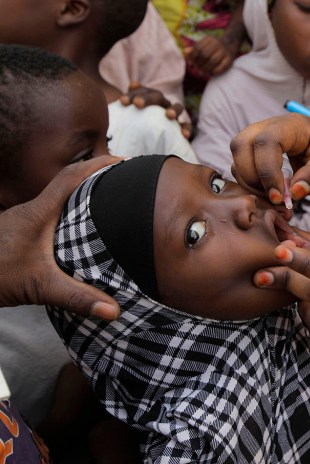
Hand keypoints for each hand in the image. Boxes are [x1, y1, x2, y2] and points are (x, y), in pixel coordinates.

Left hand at [0, 156, 120, 319]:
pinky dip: (71, 212)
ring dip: (83, 194)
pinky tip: (80, 227)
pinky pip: (51, 213)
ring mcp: (24, 221)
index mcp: (39, 212)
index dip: (99, 165)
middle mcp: (32, 211)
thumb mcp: (38, 286)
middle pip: (68, 182)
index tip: (124, 161)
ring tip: (110, 199)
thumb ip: (77, 296)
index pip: (72, 177)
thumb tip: (112, 310)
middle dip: (97, 176)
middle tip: (125, 178)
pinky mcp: (20, 233)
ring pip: (58, 198)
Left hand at [119, 81, 190, 138]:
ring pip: (177, 107)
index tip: (122, 101)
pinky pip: (186, 126)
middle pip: (157, 97)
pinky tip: (184, 135)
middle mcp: (162, 103)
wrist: (146, 133)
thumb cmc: (134, 121)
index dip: (132, 94)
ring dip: (174, 110)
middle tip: (137, 104)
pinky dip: (187, 129)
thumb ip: (130, 97)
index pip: (142, 91)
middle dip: (147, 99)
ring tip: (169, 115)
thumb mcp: (129, 110)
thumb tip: (134, 84)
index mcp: (149, 96)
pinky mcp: (179, 126)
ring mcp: (172, 114)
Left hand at [184, 36, 236, 76]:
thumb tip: (185, 52)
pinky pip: (221, 67)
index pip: (198, 48)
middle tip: (197, 68)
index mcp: (209, 39)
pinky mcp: (230, 59)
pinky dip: (215, 71)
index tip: (191, 62)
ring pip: (212, 61)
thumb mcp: (204, 44)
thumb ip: (194, 48)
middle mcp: (217, 44)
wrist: (231, 43)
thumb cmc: (213, 46)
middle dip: (199, 63)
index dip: (193, 56)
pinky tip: (211, 72)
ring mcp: (224, 51)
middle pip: (205, 54)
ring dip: (205, 68)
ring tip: (202, 72)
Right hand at [230, 114, 309, 206]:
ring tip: (276, 202)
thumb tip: (295, 191)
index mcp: (294, 125)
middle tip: (274, 200)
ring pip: (238, 158)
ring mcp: (261, 138)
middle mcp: (272, 126)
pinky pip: (241, 169)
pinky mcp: (257, 154)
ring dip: (250, 184)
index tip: (279, 197)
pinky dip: (250, 186)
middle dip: (252, 177)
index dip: (268, 170)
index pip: (267, 140)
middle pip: (242, 144)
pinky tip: (271, 198)